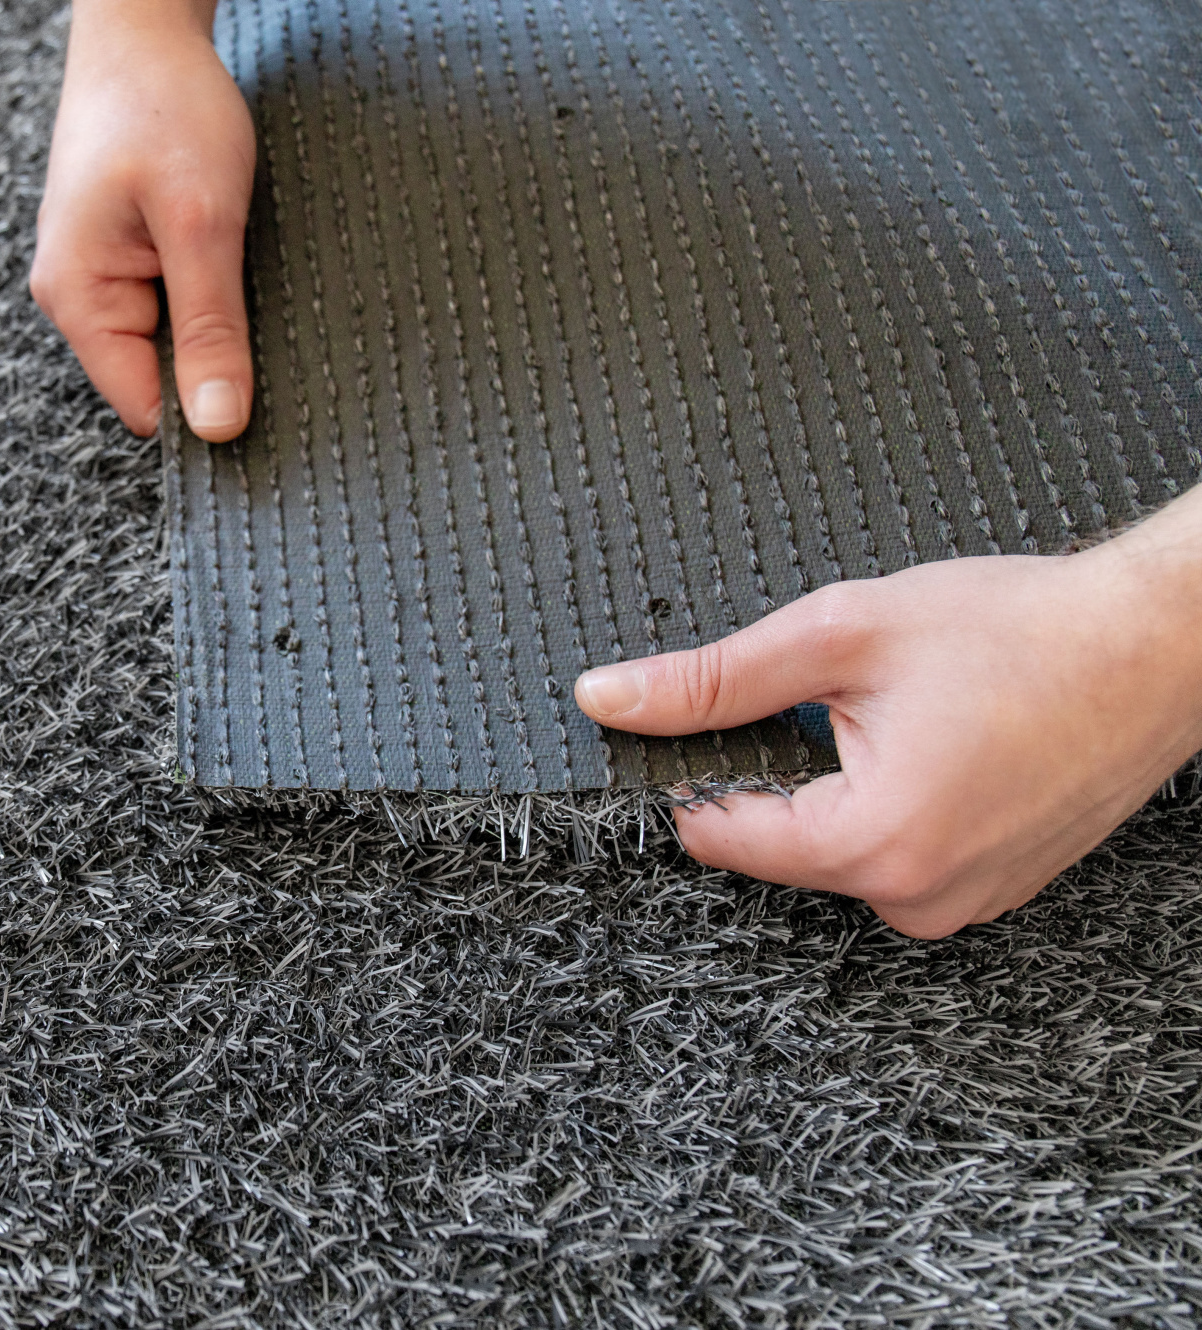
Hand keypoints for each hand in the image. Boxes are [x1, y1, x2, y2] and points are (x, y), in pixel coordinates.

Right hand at [29, 0, 255, 440]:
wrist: (143, 26)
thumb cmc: (163, 106)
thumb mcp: (201, 222)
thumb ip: (209, 328)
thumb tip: (219, 427)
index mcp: (76, 299)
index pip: (145, 408)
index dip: (205, 408)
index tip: (264, 388)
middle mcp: (76, 297)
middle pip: (158, 378)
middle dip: (213, 357)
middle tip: (259, 303)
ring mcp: (99, 275)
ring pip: (171, 339)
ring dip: (214, 317)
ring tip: (239, 262)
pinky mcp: (124, 252)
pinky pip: (172, 301)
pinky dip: (208, 287)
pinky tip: (226, 250)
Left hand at [574, 488, 1201, 937]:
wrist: (1158, 642)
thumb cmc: (1020, 630)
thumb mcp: (839, 636)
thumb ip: (711, 680)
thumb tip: (610, 699)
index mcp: (875, 845)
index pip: (721, 836)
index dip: (697, 772)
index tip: (714, 722)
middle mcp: (920, 899)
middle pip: (778, 846)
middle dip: (783, 770)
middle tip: (843, 699)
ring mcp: (964, 904)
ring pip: (839, 850)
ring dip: (842, 785)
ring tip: (910, 717)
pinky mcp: (992, 889)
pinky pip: (900, 854)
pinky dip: (893, 802)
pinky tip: (938, 744)